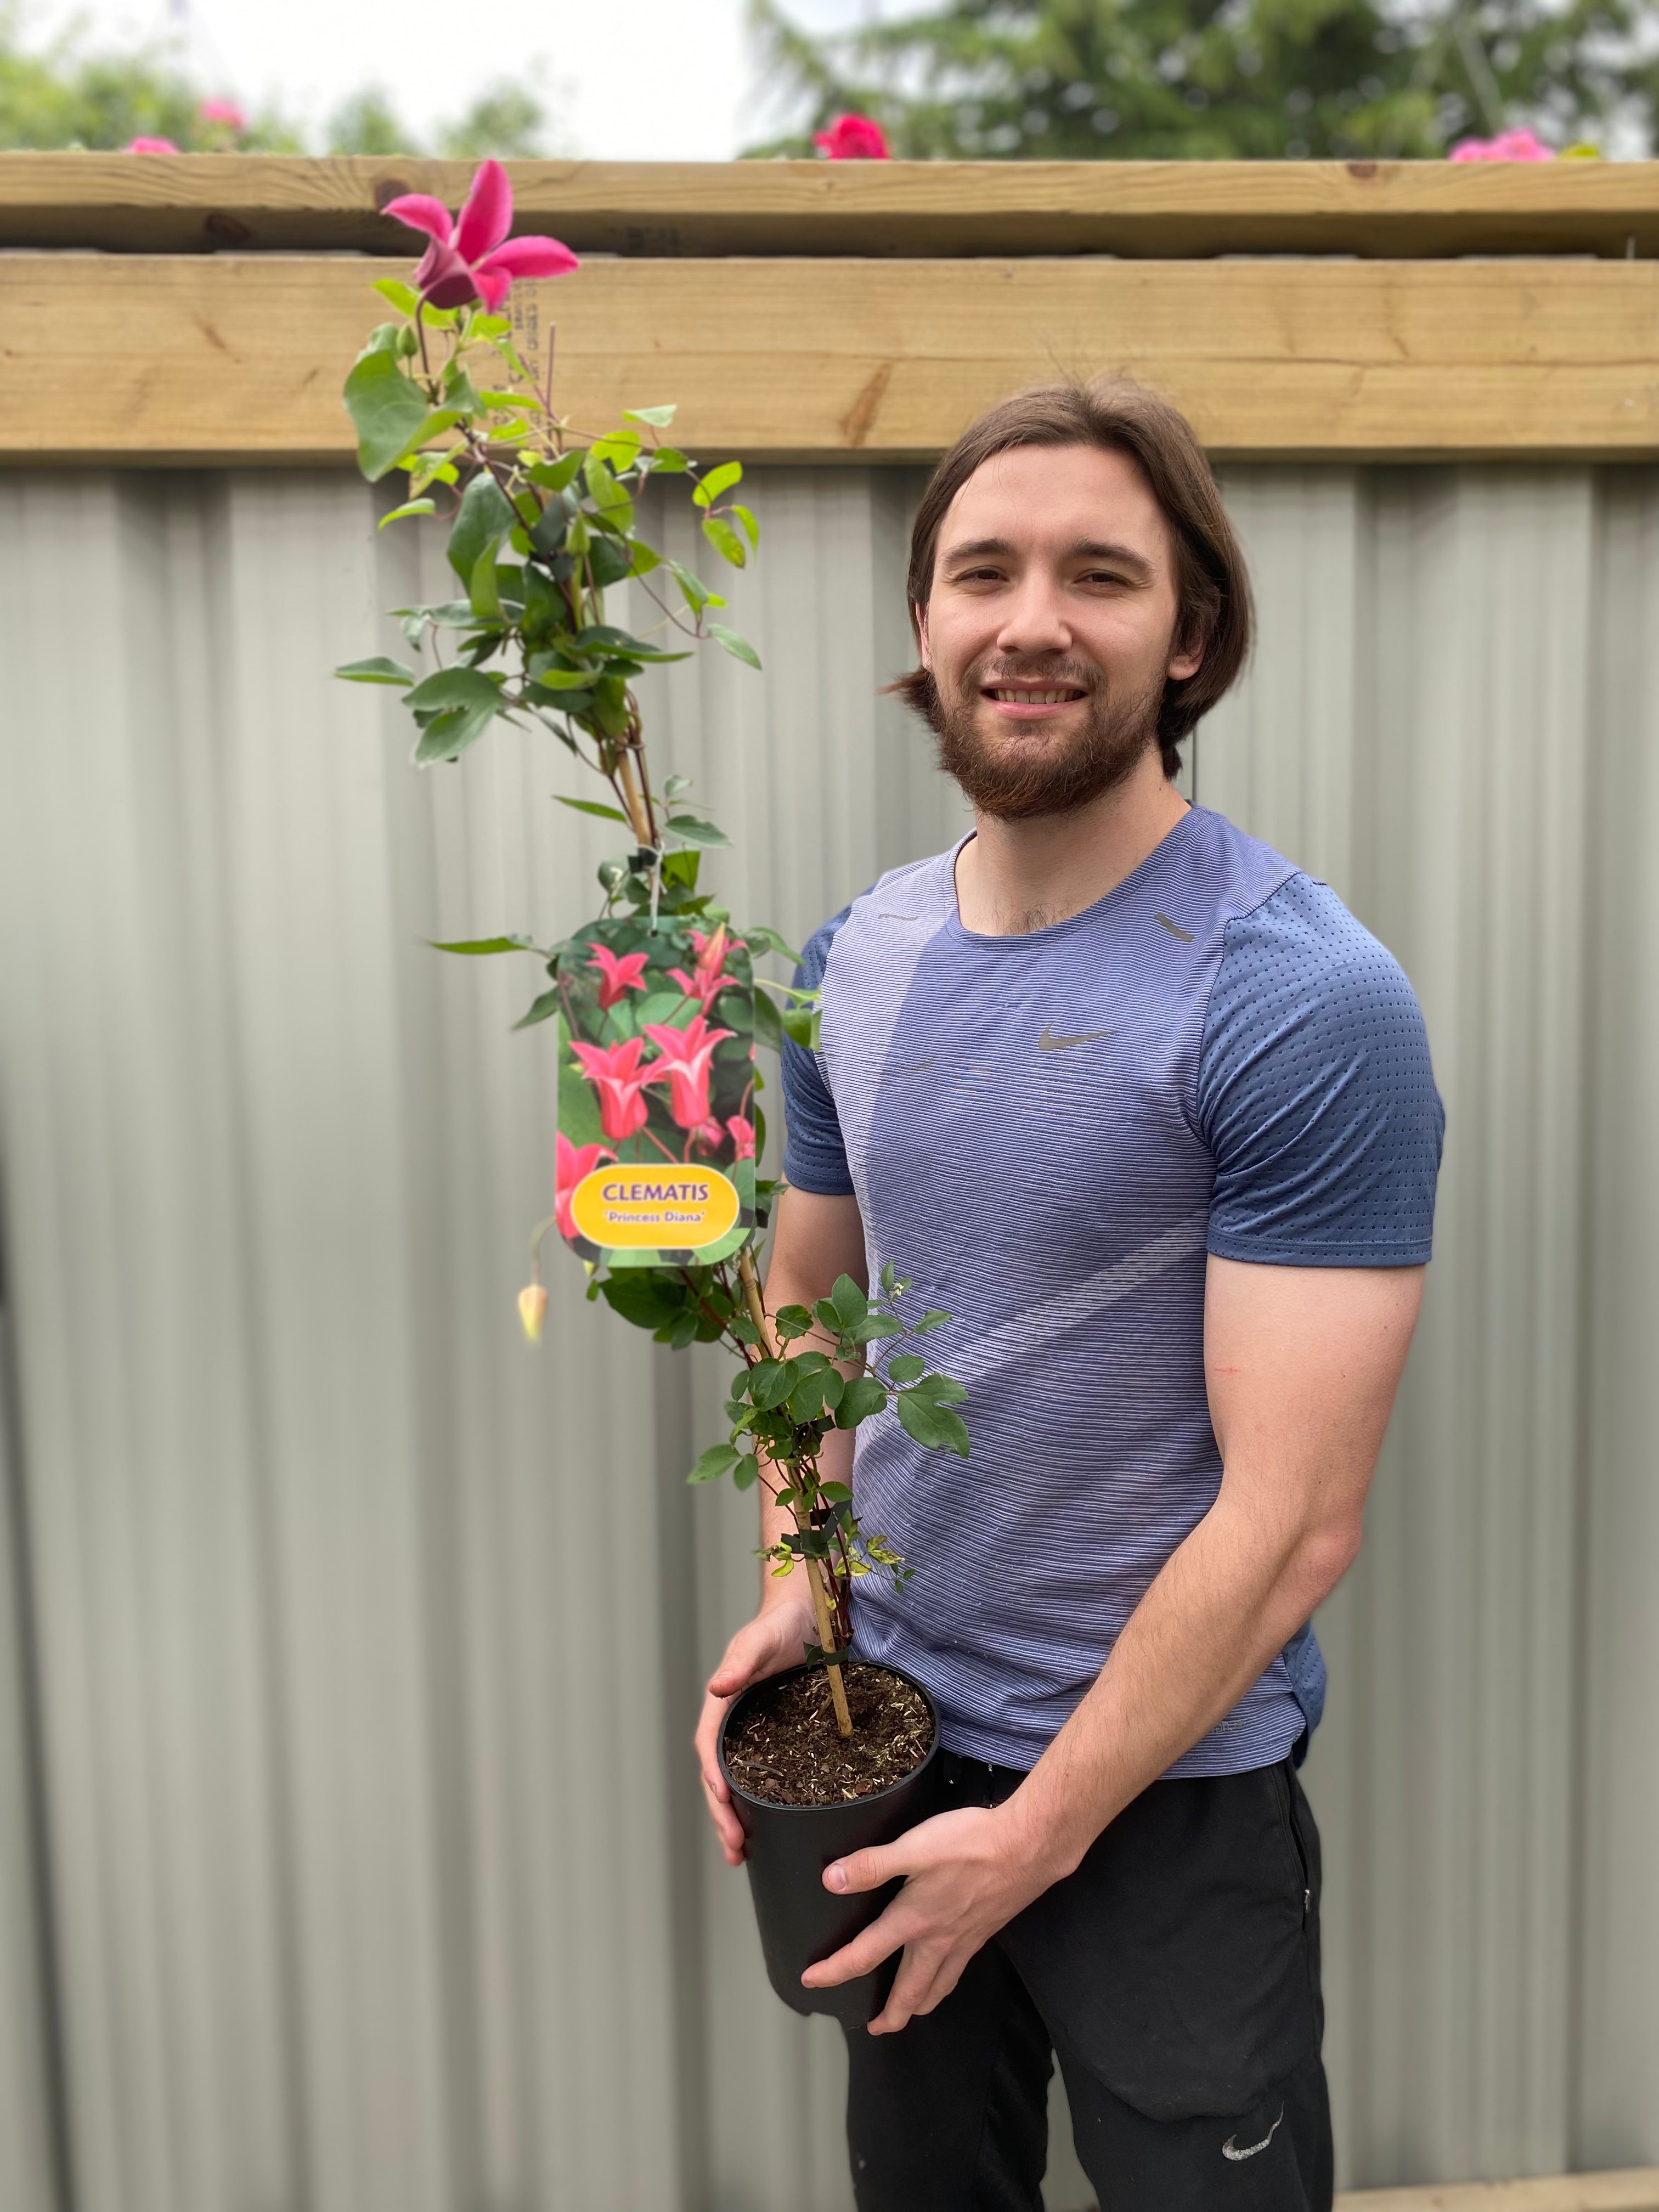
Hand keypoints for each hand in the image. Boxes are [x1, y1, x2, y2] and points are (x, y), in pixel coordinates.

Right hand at [694, 1594, 814, 1865]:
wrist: (807, 1615)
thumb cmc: (781, 1623)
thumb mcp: (761, 1640)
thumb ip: (742, 1661)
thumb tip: (716, 1686)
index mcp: (722, 1705)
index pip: (710, 1749)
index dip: (713, 1778)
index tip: (723, 1804)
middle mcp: (733, 1724)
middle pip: (718, 1776)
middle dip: (722, 1815)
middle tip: (735, 1849)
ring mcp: (753, 1734)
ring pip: (737, 1783)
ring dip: (735, 1818)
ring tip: (741, 1854)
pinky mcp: (776, 1739)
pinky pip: (762, 1777)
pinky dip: (758, 1805)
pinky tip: (768, 1828)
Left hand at [801, 1801, 1066, 2033]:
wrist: (1028, 1847)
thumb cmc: (971, 1845)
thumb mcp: (914, 1847)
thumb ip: (872, 1865)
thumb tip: (830, 1881)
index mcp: (913, 1921)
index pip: (865, 1956)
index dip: (834, 1971)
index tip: (812, 1982)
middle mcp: (938, 1941)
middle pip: (909, 1993)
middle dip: (890, 2016)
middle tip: (875, 2029)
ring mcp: (965, 1940)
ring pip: (938, 1989)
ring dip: (919, 2006)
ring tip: (910, 2014)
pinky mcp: (985, 1931)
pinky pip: (959, 1972)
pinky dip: (946, 1985)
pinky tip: (947, 1972)